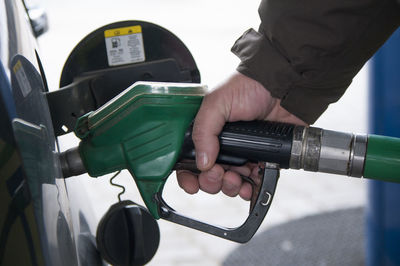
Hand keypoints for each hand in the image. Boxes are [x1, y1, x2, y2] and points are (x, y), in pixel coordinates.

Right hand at [176, 72, 306, 199]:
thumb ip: (204, 131)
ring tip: (236, 177)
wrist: (283, 88)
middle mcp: (221, 146)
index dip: (187, 175)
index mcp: (206, 133)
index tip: (192, 184)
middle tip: (219, 173)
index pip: (188, 161)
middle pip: (208, 177)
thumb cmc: (249, 87)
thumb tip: (202, 162)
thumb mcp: (217, 103)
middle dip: (211, 181)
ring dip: (229, 187)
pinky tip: (249, 185)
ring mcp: (241, 155)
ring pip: (228, 184)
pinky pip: (252, 184)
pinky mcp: (261, 160)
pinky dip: (250, 190)